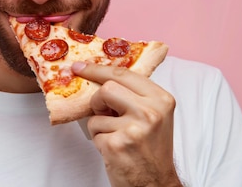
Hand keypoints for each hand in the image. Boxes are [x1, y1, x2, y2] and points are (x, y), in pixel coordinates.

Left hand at [71, 62, 182, 186]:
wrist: (155, 183)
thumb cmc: (151, 150)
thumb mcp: (154, 115)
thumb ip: (134, 95)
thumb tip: (100, 76)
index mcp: (161, 99)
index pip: (124, 74)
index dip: (97, 69)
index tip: (80, 67)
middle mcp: (150, 111)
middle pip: (107, 88)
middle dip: (98, 100)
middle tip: (103, 112)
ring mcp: (134, 128)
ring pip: (96, 113)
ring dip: (100, 126)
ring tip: (116, 137)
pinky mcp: (117, 144)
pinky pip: (94, 132)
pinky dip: (99, 141)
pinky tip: (115, 149)